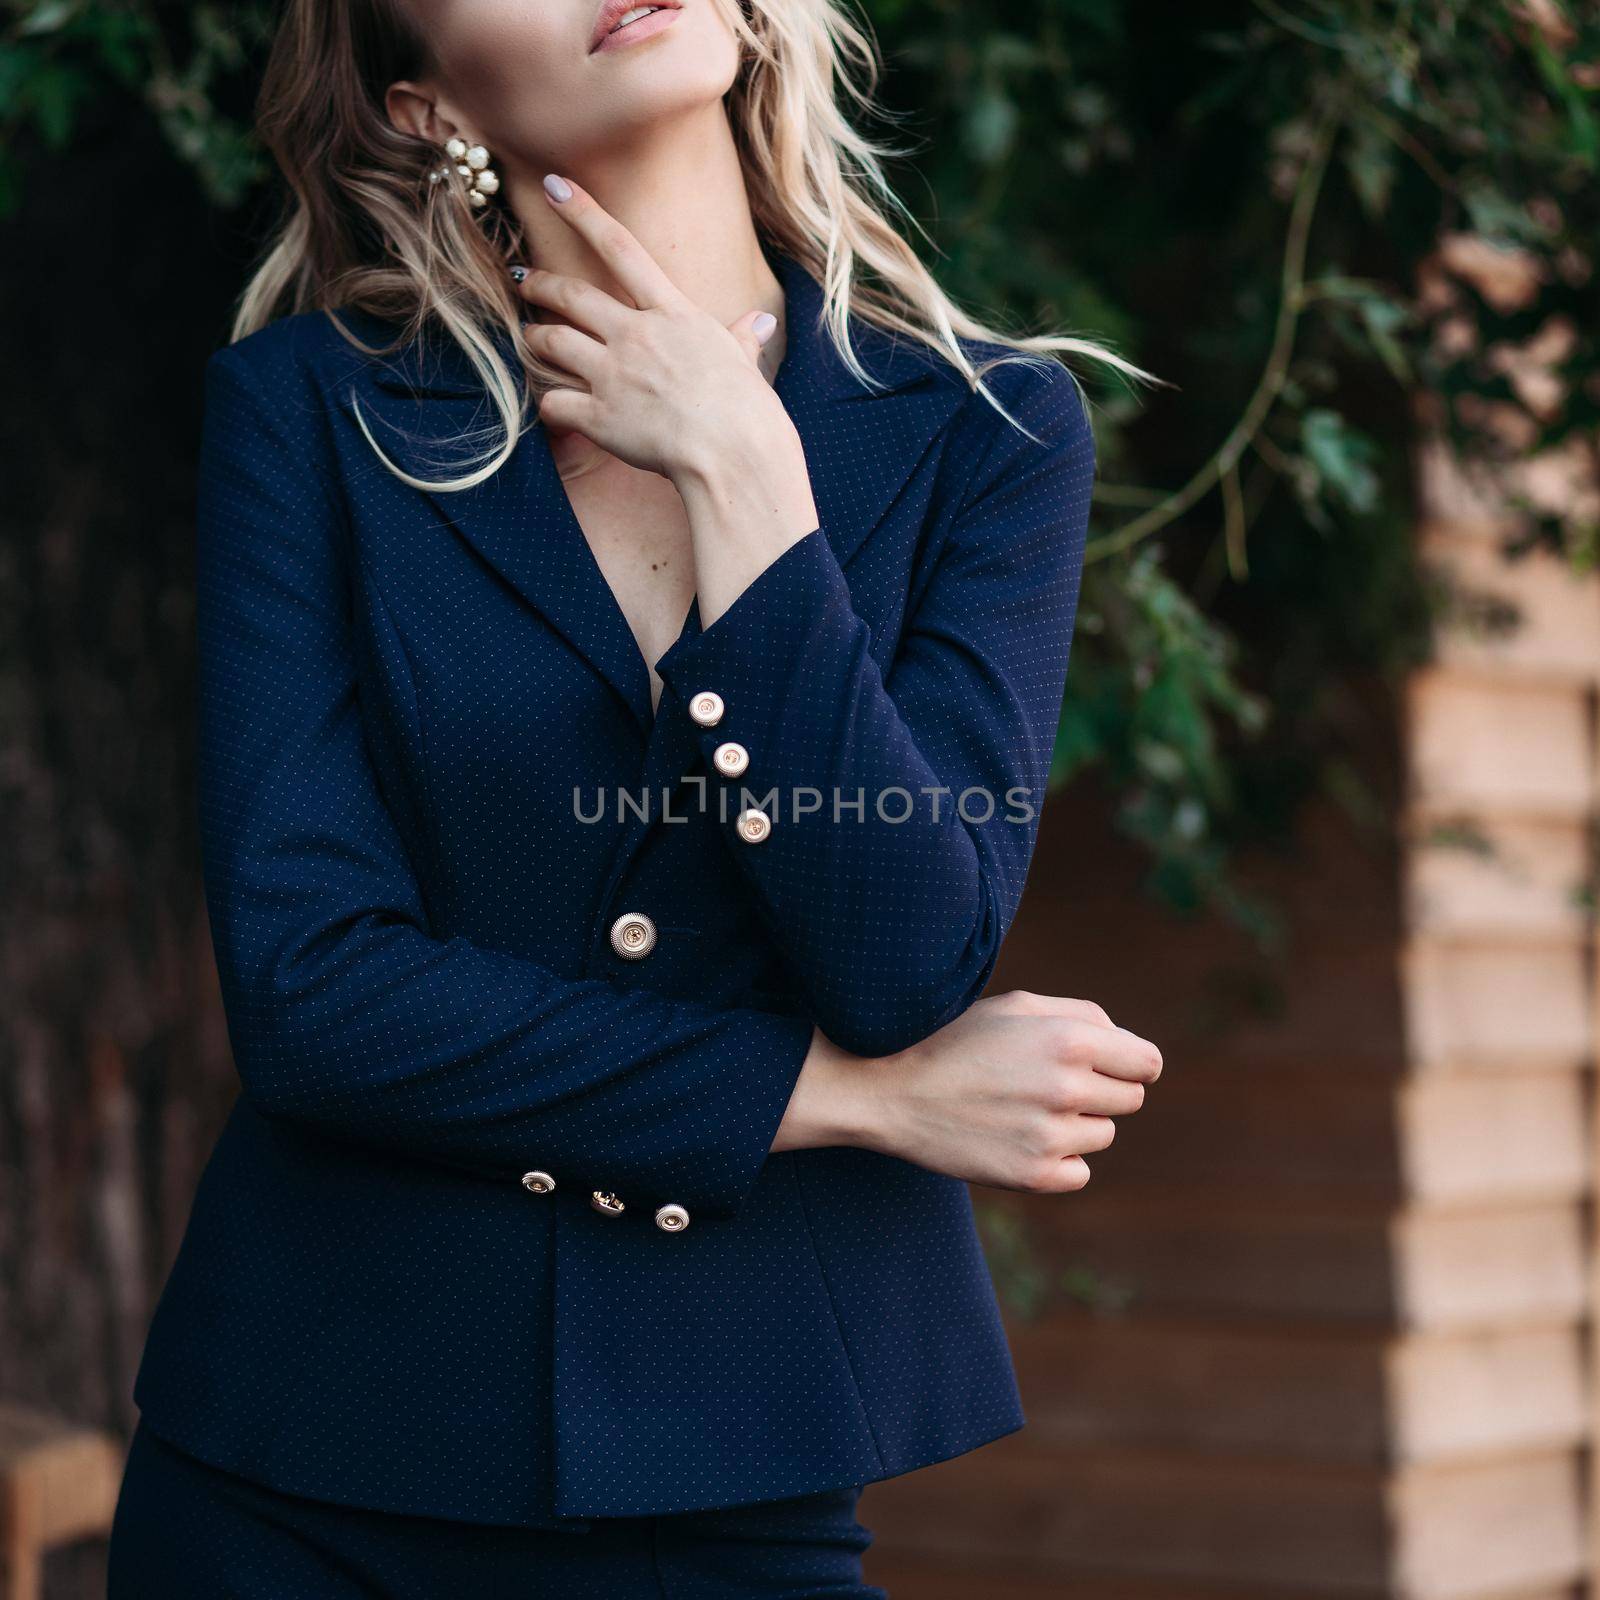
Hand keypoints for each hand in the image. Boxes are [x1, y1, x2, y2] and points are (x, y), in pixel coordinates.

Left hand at [515, 174, 800, 486]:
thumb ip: (741, 339)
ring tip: (527, 338)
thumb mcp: (744, 363)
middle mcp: (635, 335)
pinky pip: (554, 402)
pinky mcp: (599, 417)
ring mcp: (613, 375)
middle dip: (541, 283)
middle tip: (522, 278)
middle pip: (572, 295)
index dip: (583, 212)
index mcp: (671, 314)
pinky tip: (549, 407)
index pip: (621, 248)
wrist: (732, 453)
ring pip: (551, 341)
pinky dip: (546, 403)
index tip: (553, 187)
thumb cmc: (746, 410)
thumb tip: (760, 324)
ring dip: (533, 338)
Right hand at [777, 991, 1162, 1193]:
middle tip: (1052, 1084)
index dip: (1132, 1063)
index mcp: (1067, 1040)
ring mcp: (1050, 1136)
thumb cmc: (958, 1041)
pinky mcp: (1034, 1176)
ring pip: (1104, 1135)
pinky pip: (1080, 1172)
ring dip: (1077, 1124)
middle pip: (1130, 1100)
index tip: (1110, 1066)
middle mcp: (1065, 1088)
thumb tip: (1130, 1045)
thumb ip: (1083, 1016)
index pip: (1147, 1063)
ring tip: (1025, 1109)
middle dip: (1102, 1090)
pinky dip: (1059, 1161)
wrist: (895, 1094)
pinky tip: (1020, 1140)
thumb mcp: (1016, 1007)